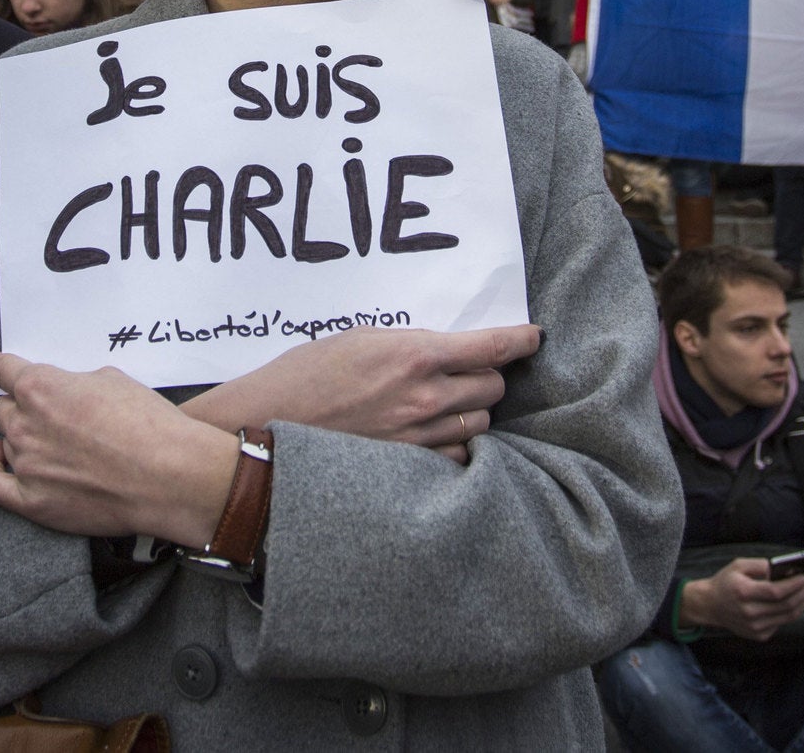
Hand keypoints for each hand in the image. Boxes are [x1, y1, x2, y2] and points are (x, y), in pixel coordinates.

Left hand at [0, 353, 238, 546]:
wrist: (167, 475)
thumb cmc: (147, 423)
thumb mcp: (113, 380)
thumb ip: (76, 383)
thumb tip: (66, 393)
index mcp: (41, 387)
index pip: (3, 370)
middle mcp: (25, 423)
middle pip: (3, 409)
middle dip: (19, 407)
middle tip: (42, 413)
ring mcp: (26, 463)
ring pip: (7, 442)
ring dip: (23, 439)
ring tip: (52, 443)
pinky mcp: (31, 501)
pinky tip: (0, 460)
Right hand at [182, 324, 538, 463]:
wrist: (270, 427)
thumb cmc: (306, 374)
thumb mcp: (360, 338)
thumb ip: (409, 342)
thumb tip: (445, 346)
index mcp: (414, 354)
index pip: (491, 346)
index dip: (520, 340)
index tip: (533, 337)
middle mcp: (424, 397)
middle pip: (492, 386)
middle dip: (490, 375)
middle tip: (473, 370)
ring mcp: (418, 436)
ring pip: (479, 422)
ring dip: (473, 409)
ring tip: (449, 402)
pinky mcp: (408, 466)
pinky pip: (457, 455)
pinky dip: (456, 443)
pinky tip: (437, 433)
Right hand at [679, 560, 803, 640]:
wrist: (711, 605)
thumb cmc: (726, 582)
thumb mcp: (739, 565)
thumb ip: (762, 565)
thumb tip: (785, 569)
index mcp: (743, 593)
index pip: (776, 591)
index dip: (794, 585)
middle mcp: (749, 613)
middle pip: (786, 606)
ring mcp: (755, 627)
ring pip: (788, 617)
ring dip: (803, 603)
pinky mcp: (759, 635)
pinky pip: (781, 623)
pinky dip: (791, 612)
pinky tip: (795, 601)